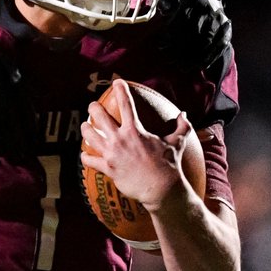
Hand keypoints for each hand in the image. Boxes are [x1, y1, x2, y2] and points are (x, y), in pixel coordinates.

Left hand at [80, 79, 191, 210]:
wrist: (161, 189)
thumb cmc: (170, 165)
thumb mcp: (177, 142)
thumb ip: (181, 126)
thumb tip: (184, 114)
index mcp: (135, 130)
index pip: (126, 103)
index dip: (120, 89)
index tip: (116, 82)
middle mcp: (120, 139)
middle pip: (98, 115)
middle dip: (93, 107)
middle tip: (93, 106)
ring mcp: (111, 154)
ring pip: (89, 135)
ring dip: (86, 129)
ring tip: (86, 127)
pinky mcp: (107, 168)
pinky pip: (88, 160)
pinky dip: (85, 157)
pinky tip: (85, 155)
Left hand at [153, 0, 232, 74]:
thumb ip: (164, 0)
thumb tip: (163, 10)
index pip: (182, 21)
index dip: (171, 36)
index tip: (161, 47)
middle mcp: (209, 8)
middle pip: (194, 34)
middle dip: (180, 50)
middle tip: (170, 61)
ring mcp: (220, 20)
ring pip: (206, 42)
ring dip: (194, 57)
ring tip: (182, 67)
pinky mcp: (227, 29)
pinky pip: (219, 46)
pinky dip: (209, 58)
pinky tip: (199, 66)